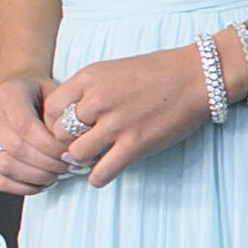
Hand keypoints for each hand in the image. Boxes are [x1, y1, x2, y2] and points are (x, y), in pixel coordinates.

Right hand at [0, 73, 61, 196]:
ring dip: (37, 176)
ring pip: (6, 166)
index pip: (25, 126)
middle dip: (47, 163)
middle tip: (69, 167)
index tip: (70, 154)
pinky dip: (25, 187)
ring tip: (58, 174)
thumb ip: (63, 116)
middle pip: (16, 148)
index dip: (50, 146)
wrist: (20, 93)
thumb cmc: (42, 95)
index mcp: (7, 94)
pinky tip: (43, 182)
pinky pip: (0, 180)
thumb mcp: (57, 94)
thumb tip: (76, 145)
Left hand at [38, 45, 211, 184]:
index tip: (65, 130)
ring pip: (77, 154)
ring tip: (92, 158)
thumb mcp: (113, 69)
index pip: (51, 108)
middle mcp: (98, 99)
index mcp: (90, 77)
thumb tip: (71, 118)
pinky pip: (102, 172)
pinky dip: (98, 178)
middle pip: (60, 134)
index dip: (53, 124)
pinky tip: (102, 173)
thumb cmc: (157, 72)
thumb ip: (89, 90)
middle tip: (77, 147)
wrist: (196, 77)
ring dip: (81, 161)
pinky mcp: (136, 144)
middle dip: (66, 143)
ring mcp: (117, 123)